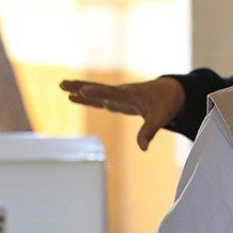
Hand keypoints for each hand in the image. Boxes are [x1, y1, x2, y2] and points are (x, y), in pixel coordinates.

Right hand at [59, 77, 185, 150]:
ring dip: (79, 89)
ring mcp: (117, 96)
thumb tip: (142, 148)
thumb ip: (149, 132)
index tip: (83, 90)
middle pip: (97, 89)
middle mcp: (120, 93)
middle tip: (63, 84)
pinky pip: (98, 97)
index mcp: (130, 95)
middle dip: (80, 86)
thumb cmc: (165, 103)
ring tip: (62, 86)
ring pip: (95, 92)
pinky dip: (86, 97)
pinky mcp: (117, 100)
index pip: (110, 93)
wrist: (170, 92)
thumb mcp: (160, 119)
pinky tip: (74, 96)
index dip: (97, 92)